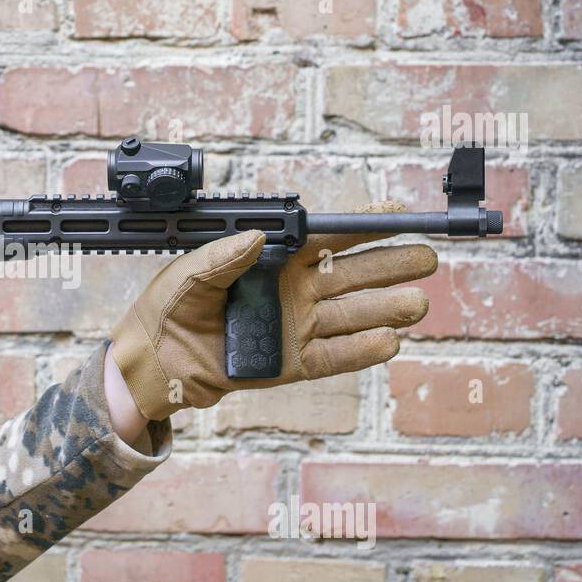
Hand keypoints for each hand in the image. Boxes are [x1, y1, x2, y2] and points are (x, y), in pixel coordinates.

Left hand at [109, 202, 437, 421]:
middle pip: (352, 273)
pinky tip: (389, 342)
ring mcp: (296, 326)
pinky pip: (334, 355)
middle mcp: (292, 290)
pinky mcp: (292, 363)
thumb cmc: (167, 310)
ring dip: (386, 308)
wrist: (156, 364)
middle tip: (426, 257)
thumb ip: (223, 256)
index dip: (363, 227)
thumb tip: (256, 237)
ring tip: (417, 303)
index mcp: (272, 259)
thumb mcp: (187, 275)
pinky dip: (361, 350)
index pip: (327, 238)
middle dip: (391, 264)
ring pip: (352, 314)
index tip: (397, 216)